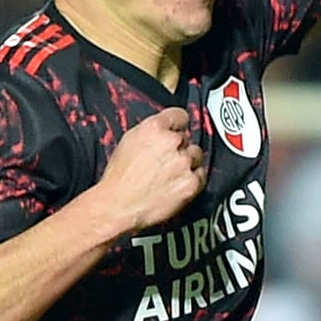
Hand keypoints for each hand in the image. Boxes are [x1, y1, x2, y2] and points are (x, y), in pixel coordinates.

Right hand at [91, 107, 202, 234]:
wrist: (119, 205)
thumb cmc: (120, 177)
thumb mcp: (129, 141)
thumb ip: (151, 131)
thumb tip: (165, 129)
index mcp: (154, 127)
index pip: (180, 115)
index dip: (178, 125)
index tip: (177, 130)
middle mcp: (172, 142)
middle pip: (187, 138)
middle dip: (179, 148)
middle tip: (164, 162)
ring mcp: (184, 162)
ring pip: (196, 155)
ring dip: (188, 163)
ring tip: (169, 175)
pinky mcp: (192, 182)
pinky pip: (201, 175)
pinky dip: (192, 180)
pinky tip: (176, 184)